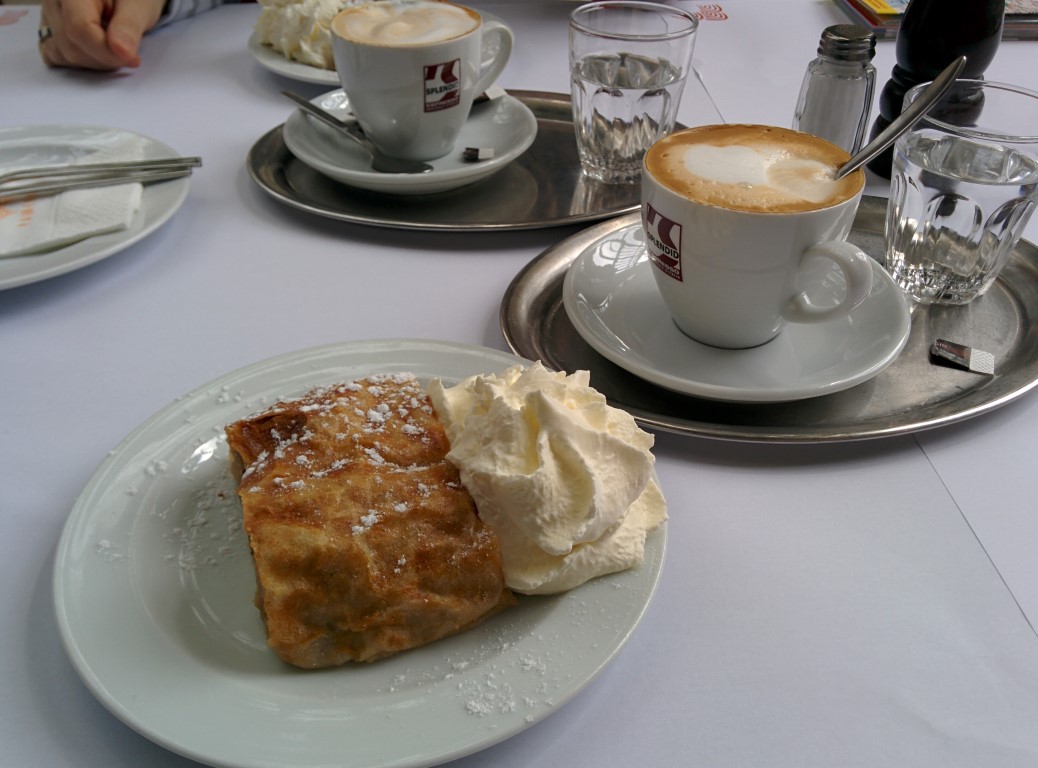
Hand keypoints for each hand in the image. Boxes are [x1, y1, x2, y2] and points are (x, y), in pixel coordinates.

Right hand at [38, 0, 166, 70]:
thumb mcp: (139, 4)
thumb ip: (129, 25)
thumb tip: (122, 51)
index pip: (78, 27)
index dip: (107, 51)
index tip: (132, 59)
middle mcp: (52, 0)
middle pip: (70, 45)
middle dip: (104, 59)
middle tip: (128, 52)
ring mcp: (47, 15)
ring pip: (62, 55)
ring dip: (95, 62)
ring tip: (114, 46)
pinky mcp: (49, 30)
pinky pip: (57, 56)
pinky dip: (81, 62)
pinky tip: (99, 52)